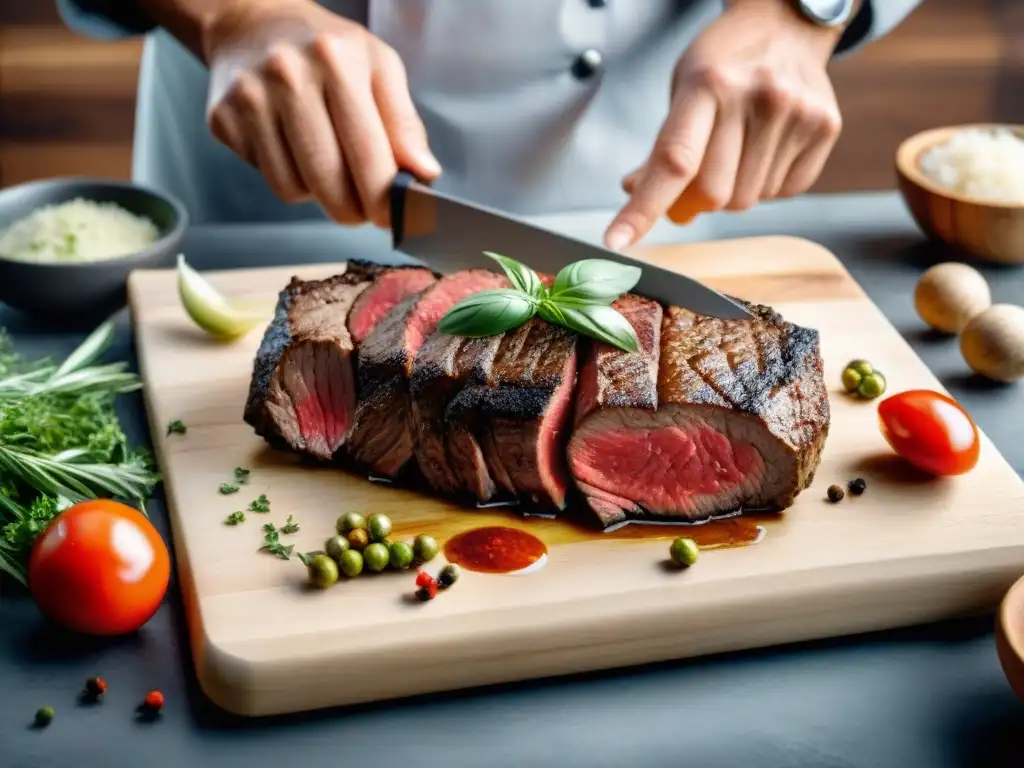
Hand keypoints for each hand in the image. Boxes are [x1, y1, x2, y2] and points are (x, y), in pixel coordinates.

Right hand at [203, 0, 440, 225]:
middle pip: (329, 181)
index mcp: (336, 61)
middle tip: (362, 207)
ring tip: (325, 163)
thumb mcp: (379, 68)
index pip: (368, 154)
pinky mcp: (222, 119)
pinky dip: (288, 176)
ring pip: (293, 188)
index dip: (383, 199)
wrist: (253, 22)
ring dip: (317, 192)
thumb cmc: (328, 50)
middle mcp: (287, 75)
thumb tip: (423, 173)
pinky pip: (267, 177)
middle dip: (352, 208)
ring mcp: (249, 98)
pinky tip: (293, 149)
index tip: (391, 216)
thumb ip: (405, 123)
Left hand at [606, 0, 843, 248]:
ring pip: (749, 200)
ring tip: (742, 146)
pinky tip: (768, 147)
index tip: (617, 241)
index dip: (644, 209)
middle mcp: (757, 95)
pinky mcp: (825, 126)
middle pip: (714, 194)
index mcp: (708, 83)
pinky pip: (785, 191)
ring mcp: (796, 112)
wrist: (786, 25)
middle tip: (702, 173)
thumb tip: (635, 192)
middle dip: (700, 198)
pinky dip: (769, 184)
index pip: (673, 161)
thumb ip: (663, 147)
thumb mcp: (683, 91)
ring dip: (736, 190)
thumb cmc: (725, 63)